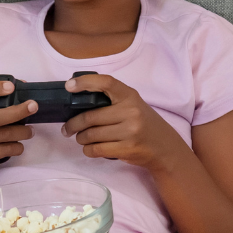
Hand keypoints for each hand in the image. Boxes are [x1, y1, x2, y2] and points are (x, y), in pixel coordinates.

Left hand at [61, 73, 187, 172]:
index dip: (85, 82)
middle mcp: (130, 112)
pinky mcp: (127, 149)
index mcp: (130, 96)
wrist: (165, 147)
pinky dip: (88, 150)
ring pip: (91, 135)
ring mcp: (130, 131)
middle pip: (90, 117)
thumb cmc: (143, 123)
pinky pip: (97, 149)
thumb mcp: (132, 105)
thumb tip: (77, 99)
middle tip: (67, 128)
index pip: (106, 83)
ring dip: (80, 138)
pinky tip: (89, 148)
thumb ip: (111, 100)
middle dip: (73, 124)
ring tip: (80, 138)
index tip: (69, 86)